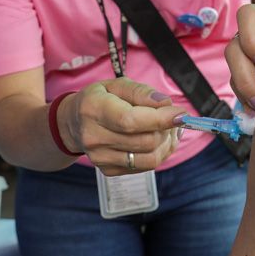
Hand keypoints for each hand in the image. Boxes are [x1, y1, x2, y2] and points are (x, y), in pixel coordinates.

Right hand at [58, 78, 186, 175]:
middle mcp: (93, 137)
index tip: (181, 114)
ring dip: (167, 144)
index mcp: (94, 109)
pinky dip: (158, 153)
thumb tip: (166, 104)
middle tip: (173, 118)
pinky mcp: (108, 170)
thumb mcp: (117, 85)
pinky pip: (145, 167)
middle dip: (167, 129)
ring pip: (150, 159)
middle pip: (145, 141)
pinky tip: (157, 140)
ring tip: (169, 129)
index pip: (130, 120)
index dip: (160, 119)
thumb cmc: (100, 99)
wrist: (73, 123)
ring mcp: (99, 158)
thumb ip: (142, 92)